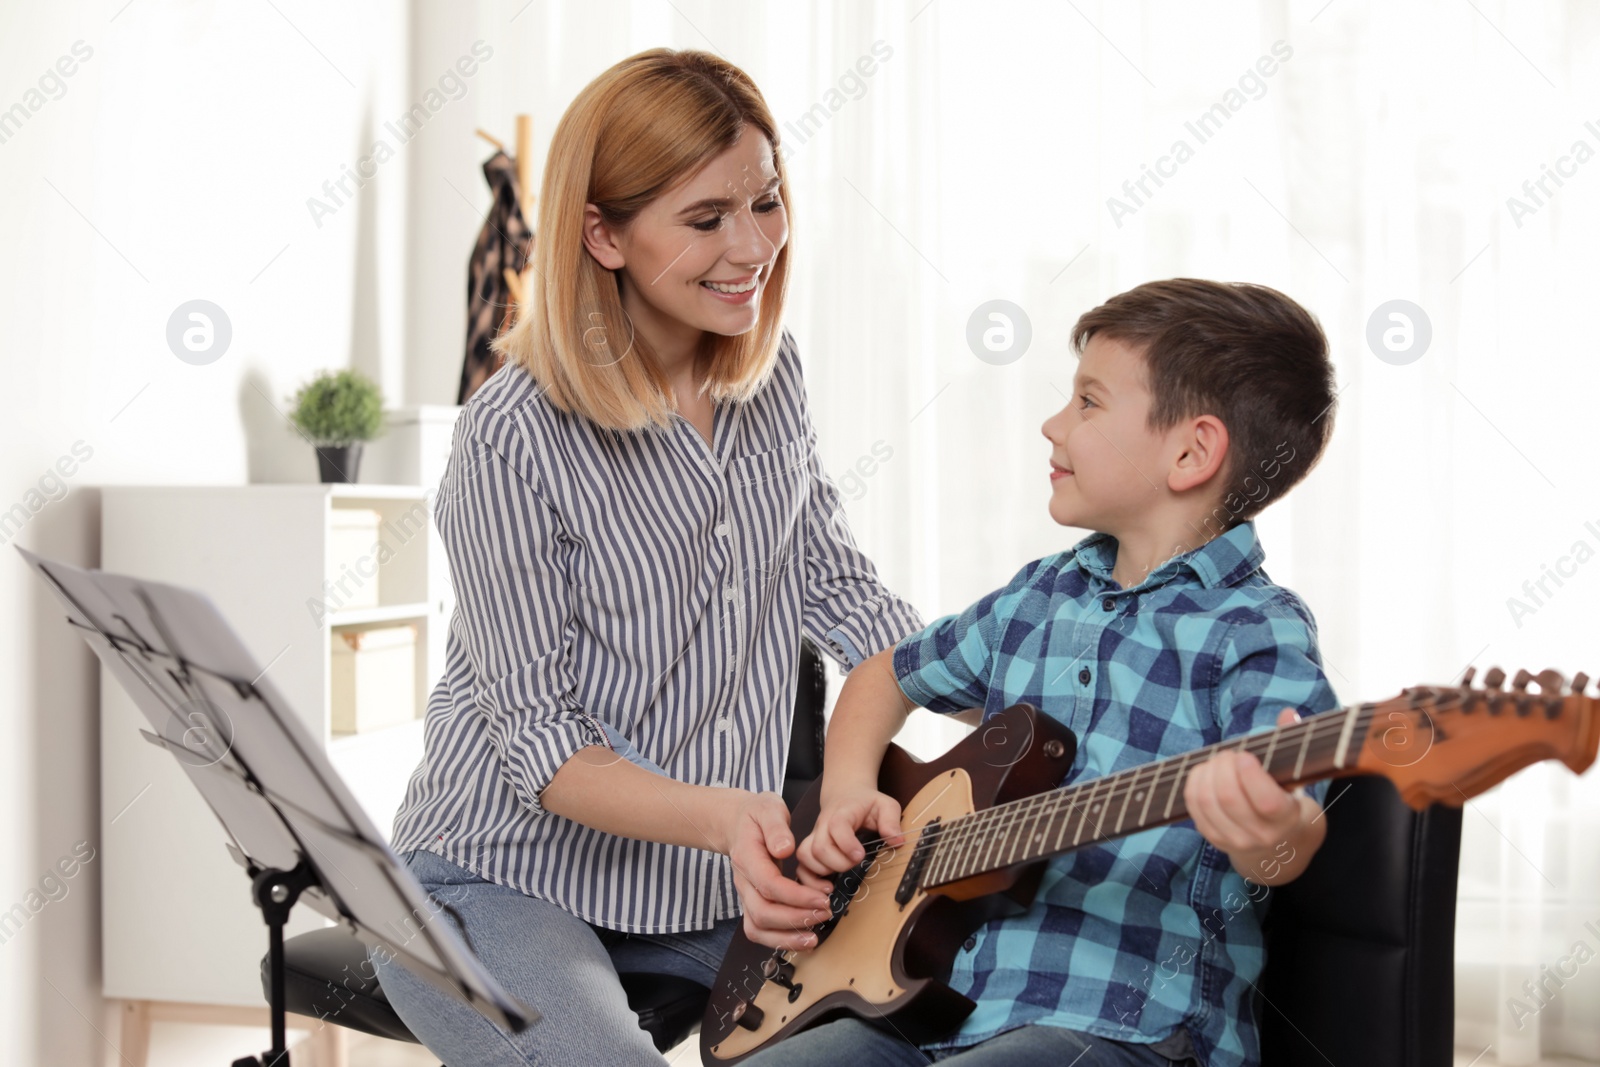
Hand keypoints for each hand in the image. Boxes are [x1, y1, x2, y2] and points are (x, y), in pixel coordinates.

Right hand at [721, 790, 833, 951]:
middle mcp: (743, 881)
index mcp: (747, 857)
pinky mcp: (753, 903)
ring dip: (786, 938)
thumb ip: (776, 827)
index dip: (796, 896)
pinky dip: (780, 940)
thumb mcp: (767, 808)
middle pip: (762, 913)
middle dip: (795, 919)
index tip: (822, 897)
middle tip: (825, 912)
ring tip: (814, 938)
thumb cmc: (756, 815)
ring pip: (757, 928)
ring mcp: (746, 895)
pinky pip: (760, 930)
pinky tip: (803, 939)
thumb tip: (784, 850)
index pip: (769, 885)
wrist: (737, 823)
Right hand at [795, 783, 904, 889]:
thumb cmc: (866, 803)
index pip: (837, 825)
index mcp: (843, 812)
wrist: (846, 794)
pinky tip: (827, 887)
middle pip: (820, 847)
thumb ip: (891, 821)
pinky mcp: (810, 848)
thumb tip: (897, 842)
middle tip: (855, 864)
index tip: (860, 855)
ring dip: (824, 871)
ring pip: (806, 856)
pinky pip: (801, 865)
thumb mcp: (885, 805)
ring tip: (841, 875)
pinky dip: (810, 880)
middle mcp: (823, 824)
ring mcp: (814, 837)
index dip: (847, 843)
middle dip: (839, 863)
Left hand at [1184, 709, 1310, 858]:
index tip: (1244, 756)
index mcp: (1287, 819)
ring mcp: (1234, 840)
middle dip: (1223, 767)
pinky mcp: (1213, 838)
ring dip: (1206, 772)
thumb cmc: (1287, 799)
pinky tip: (1205, 772)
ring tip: (1217, 761)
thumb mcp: (1297, 777)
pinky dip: (1194, 783)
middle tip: (1229, 754)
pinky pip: (1193, 807)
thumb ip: (1294, 744)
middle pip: (1229, 798)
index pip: (1266, 801)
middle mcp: (1260, 836)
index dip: (1250, 774)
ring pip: (1206, 802)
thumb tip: (1288, 714)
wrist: (1278, 846)